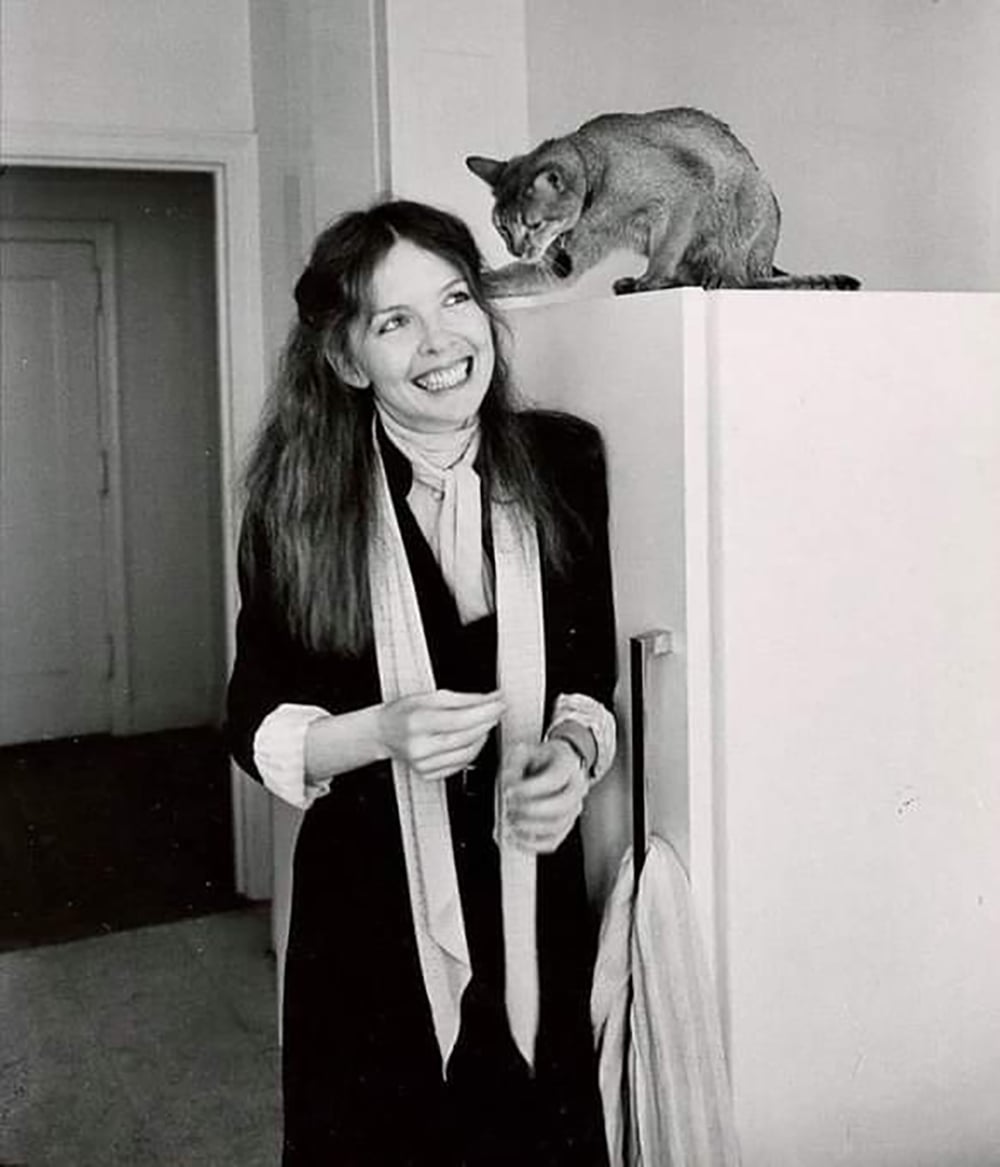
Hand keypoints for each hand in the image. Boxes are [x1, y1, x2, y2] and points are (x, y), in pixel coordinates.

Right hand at [377, 689, 503, 781]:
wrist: (383, 733)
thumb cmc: (404, 712)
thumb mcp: (428, 696)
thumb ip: (463, 698)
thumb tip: (491, 698)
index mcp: (417, 722)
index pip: (461, 719)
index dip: (485, 712)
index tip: (500, 703)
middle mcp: (419, 747)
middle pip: (466, 737)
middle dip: (487, 723)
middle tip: (497, 711)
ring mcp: (423, 764)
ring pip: (467, 754)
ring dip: (482, 738)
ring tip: (485, 724)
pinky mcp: (428, 774)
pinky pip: (460, 765)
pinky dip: (472, 752)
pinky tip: (473, 740)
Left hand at [501, 739, 587, 853]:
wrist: (553, 764)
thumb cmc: (538, 758)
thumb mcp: (523, 751)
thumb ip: (513, 767)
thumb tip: (507, 787)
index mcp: (567, 764)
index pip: (554, 779)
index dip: (529, 788)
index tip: (508, 791)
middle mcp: (576, 787)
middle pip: (561, 805)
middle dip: (530, 810)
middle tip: (509, 807)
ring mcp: (573, 809)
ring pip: (556, 826)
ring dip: (529, 828)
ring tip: (510, 821)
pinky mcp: (565, 826)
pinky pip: (551, 842)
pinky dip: (531, 845)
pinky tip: (514, 838)